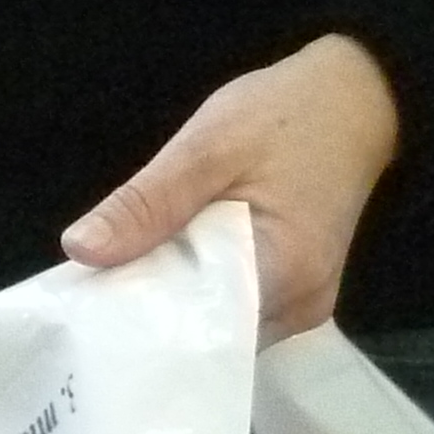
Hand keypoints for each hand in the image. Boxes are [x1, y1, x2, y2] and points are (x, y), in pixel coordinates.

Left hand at [61, 33, 400, 341]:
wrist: (354, 100)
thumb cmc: (285, 116)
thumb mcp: (206, 147)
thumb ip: (147, 203)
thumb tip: (79, 251)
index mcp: (285, 275)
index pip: (197, 329)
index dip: (138, 323)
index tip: (85, 311)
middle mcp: (300, 308)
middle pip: (207, 334)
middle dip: (150, 315)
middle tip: (88, 296)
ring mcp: (302, 304)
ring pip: (218, 322)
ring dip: (173, 301)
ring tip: (118, 280)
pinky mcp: (295, 290)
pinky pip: (235, 304)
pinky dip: (198, 288)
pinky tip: (163, 268)